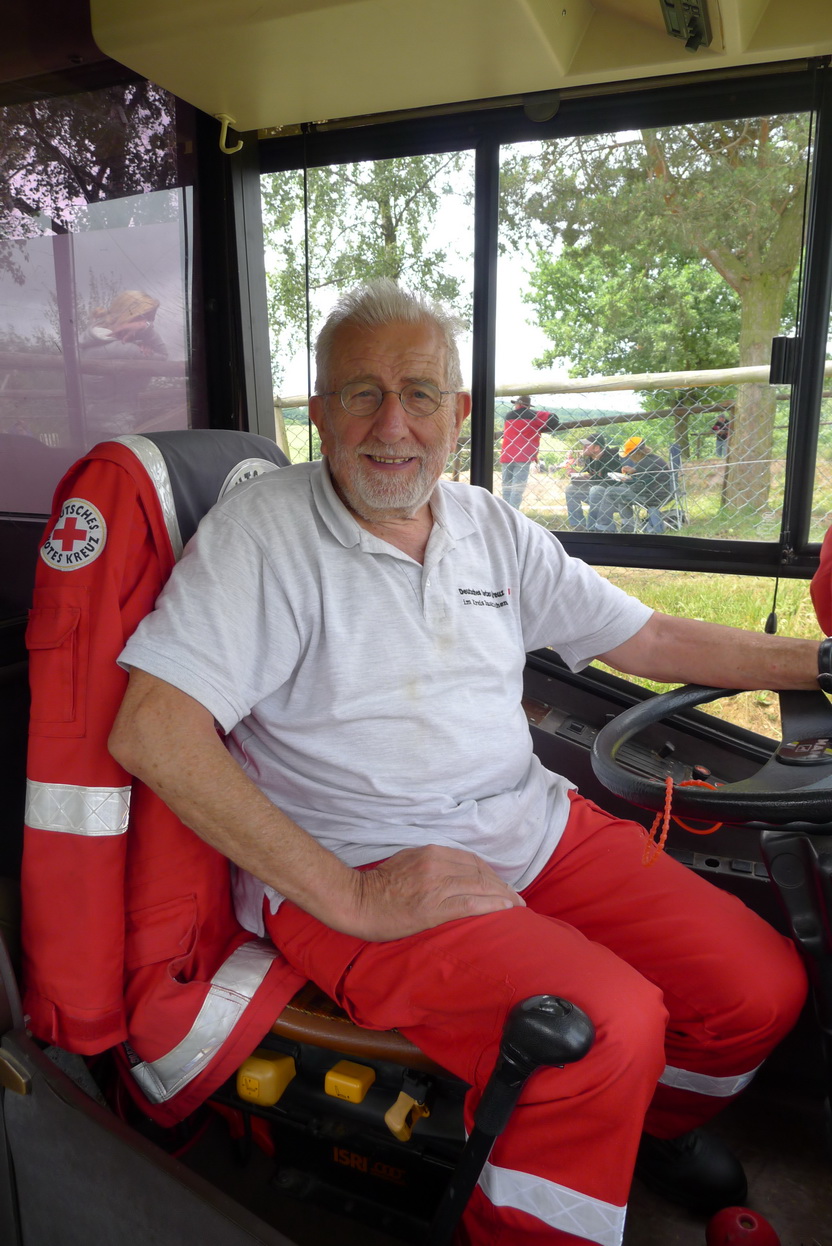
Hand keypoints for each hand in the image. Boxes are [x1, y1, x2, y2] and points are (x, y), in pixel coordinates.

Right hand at [349, 844, 525, 940]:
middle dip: (501, 886)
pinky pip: (471, 904)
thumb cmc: (378, 886)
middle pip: (480, 873)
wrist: (356, 901)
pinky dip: (492, 906)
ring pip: (480, 887)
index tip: (501, 884)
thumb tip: (452, 871)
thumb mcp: (406, 861)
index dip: (491, 873)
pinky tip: (506, 910)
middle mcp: (436, 865)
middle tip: (515, 899)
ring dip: (503, 896)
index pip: (471, 861)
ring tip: (516, 906)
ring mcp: (436, 886)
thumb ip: (431, 862)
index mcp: (431, 853)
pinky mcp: (433, 908)